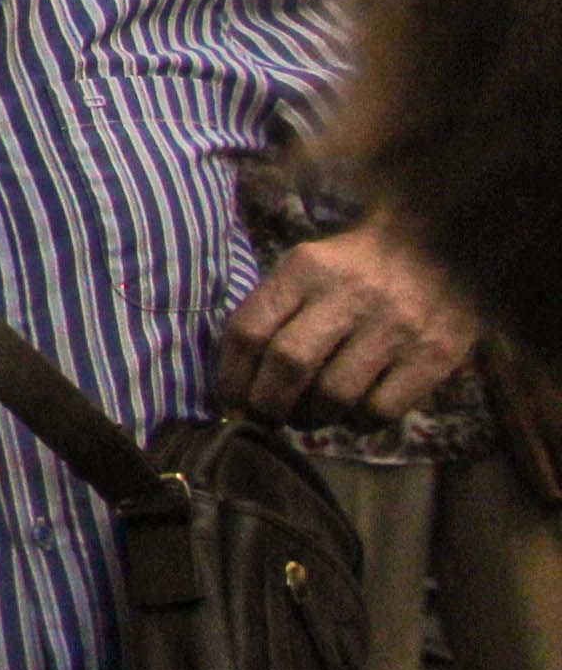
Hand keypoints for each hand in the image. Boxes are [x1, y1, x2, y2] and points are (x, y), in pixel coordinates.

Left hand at [219, 218, 477, 425]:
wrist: (438, 246)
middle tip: (267, 417)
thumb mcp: (306, 268)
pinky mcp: (434, 355)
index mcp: (305, 269)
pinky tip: (353, 415)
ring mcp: (395, 326)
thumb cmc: (355, 267)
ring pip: (334, 394)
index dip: (232, 376)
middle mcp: (349, 295)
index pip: (249, 330)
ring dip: (312, 418)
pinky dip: (357, 423)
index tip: (232, 401)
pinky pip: (381, 409)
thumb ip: (274, 312)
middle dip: (267, 403)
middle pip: (289, 363)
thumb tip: (241, 380)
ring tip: (309, 417)